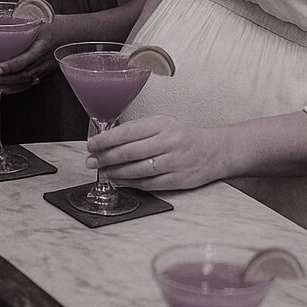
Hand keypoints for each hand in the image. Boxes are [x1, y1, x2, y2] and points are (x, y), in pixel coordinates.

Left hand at [0, 17, 63, 95]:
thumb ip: (21, 20)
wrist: (74, 33)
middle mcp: (45, 59)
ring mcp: (45, 67)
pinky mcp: (44, 72)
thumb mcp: (39, 18)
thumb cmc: (54, 23)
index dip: (10, 66)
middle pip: (22, 74)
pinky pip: (29, 83)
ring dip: (4, 85)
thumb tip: (0, 18)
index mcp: (44, 43)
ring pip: (24, 81)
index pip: (26, 58)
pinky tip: (1, 88)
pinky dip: (14, 88)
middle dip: (0, 79)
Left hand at [86, 114, 225, 190]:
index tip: (92, 144)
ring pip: (138, 169)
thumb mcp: (163, 123)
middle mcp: (169, 142)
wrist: (215, 150)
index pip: (128, 131)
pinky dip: (131, 183)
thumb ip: (139, 129)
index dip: (106, 139)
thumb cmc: (183, 136)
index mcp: (162, 124)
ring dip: (116, 173)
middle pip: (130, 152)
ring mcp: (174, 162)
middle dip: (106, 157)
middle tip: (91, 161)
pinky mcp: (179, 179)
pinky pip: (150, 183)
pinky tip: (120, 181)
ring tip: (102, 172)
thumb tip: (109, 138)